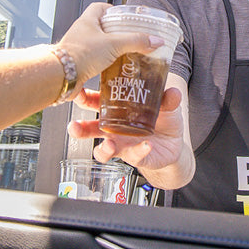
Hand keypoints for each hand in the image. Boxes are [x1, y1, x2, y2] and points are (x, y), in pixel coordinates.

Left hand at [56, 3, 163, 94]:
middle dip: (115, 36)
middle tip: (130, 42)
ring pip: (96, 51)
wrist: (60, 77)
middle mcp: (80, 35)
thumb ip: (136, 41)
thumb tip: (156, 40)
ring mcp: (77, 52)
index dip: (113, 10)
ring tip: (125, 62)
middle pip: (100, 30)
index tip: (126, 17)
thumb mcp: (114, 44)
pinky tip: (112, 82)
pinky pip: (91, 70)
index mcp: (87, 22)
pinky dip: (101, 76)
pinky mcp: (77, 69)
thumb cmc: (80, 54)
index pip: (99, 8)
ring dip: (109, 56)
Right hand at [66, 87, 183, 170]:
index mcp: (116, 110)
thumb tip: (171, 92)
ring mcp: (122, 145)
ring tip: (109, 144)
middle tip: (74, 126)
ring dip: (103, 149)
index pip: (95, 102)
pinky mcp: (135, 157)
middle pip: (89, 128)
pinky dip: (138, 152)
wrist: (174, 144)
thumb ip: (167, 99)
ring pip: (103, 150)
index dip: (83, 97)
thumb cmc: (163, 119)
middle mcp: (114, 129)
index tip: (77, 92)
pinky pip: (133, 157)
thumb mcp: (166, 105)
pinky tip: (146, 146)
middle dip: (79, 128)